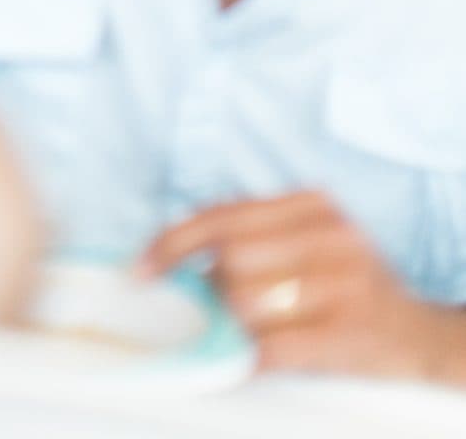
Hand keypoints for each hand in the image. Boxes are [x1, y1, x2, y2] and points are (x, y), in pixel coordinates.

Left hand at [141, 191, 464, 382]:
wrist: (422, 335)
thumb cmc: (355, 287)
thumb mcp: (316, 241)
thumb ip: (259, 235)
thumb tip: (185, 256)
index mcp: (313, 205)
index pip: (222, 215)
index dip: (172, 242)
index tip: (140, 268)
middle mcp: (329, 236)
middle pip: (228, 261)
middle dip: (214, 292)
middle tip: (226, 308)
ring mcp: (341, 285)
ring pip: (244, 304)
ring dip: (235, 326)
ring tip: (257, 329)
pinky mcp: (347, 335)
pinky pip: (270, 348)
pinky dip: (250, 357)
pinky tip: (255, 358)